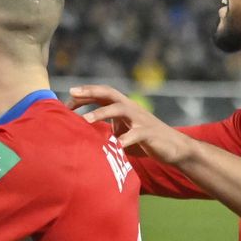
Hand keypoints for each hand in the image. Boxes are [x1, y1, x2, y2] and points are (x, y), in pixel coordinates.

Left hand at [70, 84, 193, 165]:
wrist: (174, 148)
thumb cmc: (143, 142)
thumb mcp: (122, 133)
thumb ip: (105, 131)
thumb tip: (81, 136)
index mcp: (123, 107)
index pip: (101, 95)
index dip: (84, 95)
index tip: (66, 102)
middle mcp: (131, 108)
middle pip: (109, 93)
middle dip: (90, 91)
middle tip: (72, 93)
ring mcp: (140, 119)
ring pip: (120, 109)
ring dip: (101, 113)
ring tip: (85, 121)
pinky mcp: (149, 132)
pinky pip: (136, 134)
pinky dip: (124, 139)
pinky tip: (114, 145)